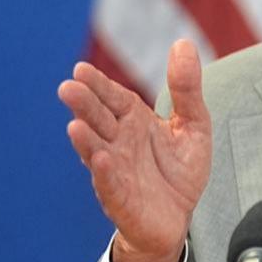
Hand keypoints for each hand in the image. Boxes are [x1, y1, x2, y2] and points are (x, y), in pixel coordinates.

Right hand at [58, 40, 211, 261]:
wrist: (177, 218)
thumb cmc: (179, 169)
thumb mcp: (193, 125)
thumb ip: (186, 89)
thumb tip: (183, 43)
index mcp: (135, 121)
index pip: (115, 98)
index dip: (99, 85)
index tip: (81, 69)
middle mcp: (120, 143)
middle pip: (100, 120)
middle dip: (85, 105)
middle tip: (69, 87)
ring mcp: (116, 170)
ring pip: (97, 151)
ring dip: (86, 140)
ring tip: (75, 124)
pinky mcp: (121, 198)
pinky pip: (110, 185)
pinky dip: (105, 173)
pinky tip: (102, 160)